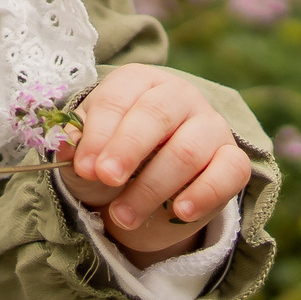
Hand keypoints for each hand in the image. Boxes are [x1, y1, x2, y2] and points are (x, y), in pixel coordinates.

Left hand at [56, 65, 252, 261]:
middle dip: (127, 149)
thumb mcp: (86, 159)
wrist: (145, 199)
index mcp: (138, 82)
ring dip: (152, 188)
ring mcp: (210, 125)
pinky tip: (180, 212)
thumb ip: (76, 149)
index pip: (118, 99)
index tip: (84, 167)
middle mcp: (178, 96)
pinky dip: (204, 194)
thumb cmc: (112, 166)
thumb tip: (67, 142)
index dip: (99, 133)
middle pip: (156, 114)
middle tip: (106, 179)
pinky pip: (230, 171)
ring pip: (188, 150)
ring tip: (123, 217)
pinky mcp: (233, 159)